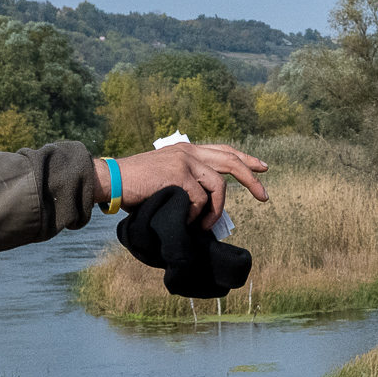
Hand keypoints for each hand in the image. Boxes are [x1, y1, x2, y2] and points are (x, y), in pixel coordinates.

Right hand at [113, 141, 268, 221]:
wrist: (113, 180)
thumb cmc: (137, 187)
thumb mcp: (167, 178)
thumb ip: (189, 184)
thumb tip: (209, 207)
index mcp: (187, 150)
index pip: (223, 150)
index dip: (245, 159)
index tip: (262, 168)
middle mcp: (188, 152)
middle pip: (231, 162)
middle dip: (251, 180)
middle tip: (264, 197)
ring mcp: (184, 161)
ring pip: (218, 185)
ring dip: (216, 210)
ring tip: (206, 226)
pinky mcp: (178, 175)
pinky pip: (199, 199)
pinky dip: (196, 215)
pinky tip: (185, 221)